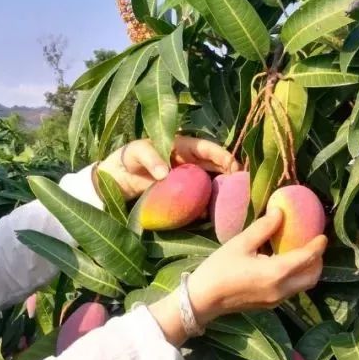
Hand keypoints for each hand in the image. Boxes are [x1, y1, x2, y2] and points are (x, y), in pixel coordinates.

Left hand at [95, 136, 239, 200]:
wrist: (117, 178)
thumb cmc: (128, 158)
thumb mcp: (138, 153)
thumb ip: (151, 159)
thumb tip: (165, 173)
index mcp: (183, 146)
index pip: (208, 148)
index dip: (223, 156)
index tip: (234, 166)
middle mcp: (189, 162)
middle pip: (215, 166)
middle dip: (230, 175)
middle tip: (241, 187)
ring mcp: (186, 179)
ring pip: (210, 183)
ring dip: (221, 191)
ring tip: (232, 202)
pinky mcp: (181, 195)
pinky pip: (197, 198)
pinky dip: (205, 205)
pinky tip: (211, 214)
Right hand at [186, 207, 326, 324]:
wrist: (203, 300)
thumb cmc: (219, 269)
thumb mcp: (240, 244)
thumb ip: (263, 228)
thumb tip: (280, 212)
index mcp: (276, 272)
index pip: (307, 258)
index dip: (317, 246)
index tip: (322, 235)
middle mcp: (281, 289)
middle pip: (312, 277)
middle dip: (317, 261)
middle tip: (314, 245)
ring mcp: (277, 300)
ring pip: (303, 285)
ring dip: (307, 270)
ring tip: (301, 253)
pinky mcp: (270, 305)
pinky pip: (292, 290)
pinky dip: (296, 277)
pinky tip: (285, 266)